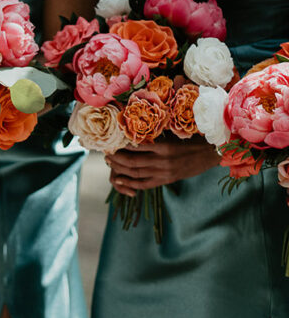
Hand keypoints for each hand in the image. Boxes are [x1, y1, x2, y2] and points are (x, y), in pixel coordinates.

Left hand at [104, 136, 218, 196]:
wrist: (211, 154)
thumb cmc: (191, 140)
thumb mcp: (173, 135)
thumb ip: (155, 137)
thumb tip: (133, 133)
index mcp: (164, 147)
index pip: (135, 147)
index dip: (120, 145)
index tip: (111, 141)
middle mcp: (162, 161)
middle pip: (131, 161)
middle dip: (115, 158)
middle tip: (106, 153)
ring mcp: (164, 173)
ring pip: (135, 173)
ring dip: (119, 168)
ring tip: (109, 162)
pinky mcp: (166, 180)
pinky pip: (143, 184)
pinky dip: (129, 183)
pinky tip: (119, 179)